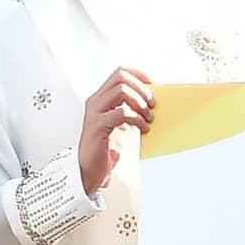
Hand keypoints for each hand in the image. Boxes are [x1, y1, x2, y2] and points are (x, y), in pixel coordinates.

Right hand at [77, 65, 155, 197]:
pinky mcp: (98, 126)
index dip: (138, 74)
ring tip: (148, 117)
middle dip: (141, 88)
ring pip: (122, 91)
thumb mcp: (121, 124)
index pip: (119, 73)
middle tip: (152, 103)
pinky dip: (137, 119)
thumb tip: (152, 100)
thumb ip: (131, 109)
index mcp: (100, 98)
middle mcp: (96, 101)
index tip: (152, 83)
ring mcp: (95, 112)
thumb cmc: (105, 148)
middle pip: (120, 77)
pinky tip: (143, 128)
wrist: (91, 171)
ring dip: (140, 103)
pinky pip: (122, 113)